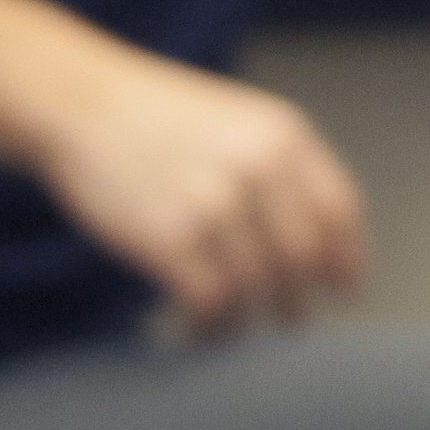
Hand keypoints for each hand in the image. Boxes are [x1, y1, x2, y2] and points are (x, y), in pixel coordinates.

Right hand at [30, 46, 368, 332]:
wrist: (82, 104)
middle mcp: (259, 167)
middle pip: (302, 256)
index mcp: (285, 135)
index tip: (347, 286)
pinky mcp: (169, 238)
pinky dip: (212, 322)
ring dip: (250, 315)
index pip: (340, 210)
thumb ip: (287, 172)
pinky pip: (210, 300)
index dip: (348, 256)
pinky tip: (204, 324)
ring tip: (237, 324)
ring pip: (256, 284)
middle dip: (299, 295)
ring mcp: (215, 204)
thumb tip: (327, 246)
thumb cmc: (162, 119)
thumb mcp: (243, 123)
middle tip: (293, 317)